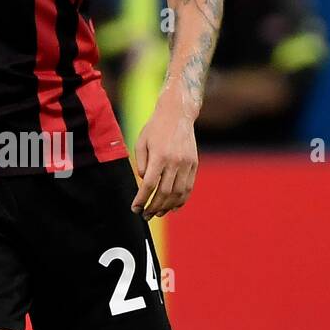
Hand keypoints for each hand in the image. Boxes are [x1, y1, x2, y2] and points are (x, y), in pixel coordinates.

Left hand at [131, 102, 197, 219]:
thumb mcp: (141, 142)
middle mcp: (175, 161)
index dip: (142, 199)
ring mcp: (187, 163)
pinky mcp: (194, 164)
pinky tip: (173, 207)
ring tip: (158, 213)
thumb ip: (140, 164)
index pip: (149, 185)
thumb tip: (144, 183)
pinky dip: (181, 200)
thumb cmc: (155, 128)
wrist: (177, 113)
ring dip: (167, 207)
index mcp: (159, 156)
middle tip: (145, 215)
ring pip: (178, 193)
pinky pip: (189, 187)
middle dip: (153, 207)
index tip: (135, 208)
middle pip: (164, 192)